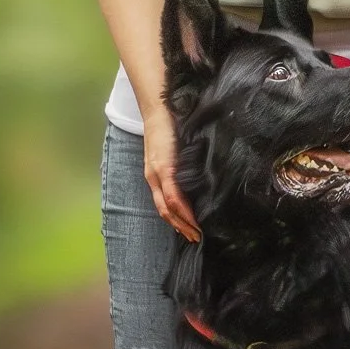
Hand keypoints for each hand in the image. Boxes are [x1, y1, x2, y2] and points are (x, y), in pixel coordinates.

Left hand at [143, 104, 200, 241]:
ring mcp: (156, 173)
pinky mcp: (163, 167)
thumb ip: (180, 165)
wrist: (159, 109)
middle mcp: (153, 178)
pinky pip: (172, 194)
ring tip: (196, 233)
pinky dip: (182, 208)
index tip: (190, 232)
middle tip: (195, 239)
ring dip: (182, 222)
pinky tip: (192, 217)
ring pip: (167, 207)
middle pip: (164, 211)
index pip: (164, 205)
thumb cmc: (169, 127)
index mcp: (155, 175)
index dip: (177, 221)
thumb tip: (196, 178)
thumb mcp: (173, 150)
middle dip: (181, 227)